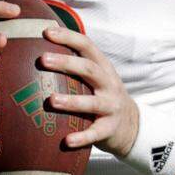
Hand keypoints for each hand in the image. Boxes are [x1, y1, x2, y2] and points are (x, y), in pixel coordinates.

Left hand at [39, 27, 139, 156]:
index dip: (68, 37)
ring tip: (51, 100)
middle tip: (43, 59)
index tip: (46, 32)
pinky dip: (82, 137)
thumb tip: (43, 43)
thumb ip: (76, 64)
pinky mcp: (109, 129)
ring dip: (72, 101)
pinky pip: (95, 133)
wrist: (131, 125)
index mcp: (103, 67)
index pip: (87, 46)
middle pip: (89, 69)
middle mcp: (109, 84)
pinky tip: (66, 141)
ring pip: (93, 102)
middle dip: (66, 63)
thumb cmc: (103, 95)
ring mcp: (111, 106)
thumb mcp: (96, 76)